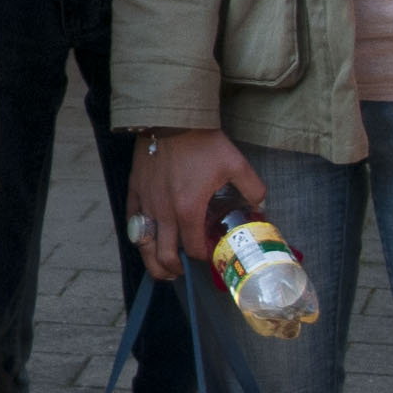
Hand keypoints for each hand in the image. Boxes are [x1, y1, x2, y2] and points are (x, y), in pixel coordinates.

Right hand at [125, 130, 261, 281]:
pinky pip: (131, 222)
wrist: (170, 119)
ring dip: (152, 260)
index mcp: (188, 210)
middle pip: (163, 256)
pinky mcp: (135, 191)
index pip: (193, 249)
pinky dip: (138, 235)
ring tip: (161, 267)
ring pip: (143, 245)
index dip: (202, 256)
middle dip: (173, 270)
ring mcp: (146, 203)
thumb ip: (252, 187)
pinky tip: (145, 238)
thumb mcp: (235, 163)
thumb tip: (261, 203)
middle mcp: (164, 213)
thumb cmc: (201, 141)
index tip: (209, 255)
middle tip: (181, 273)